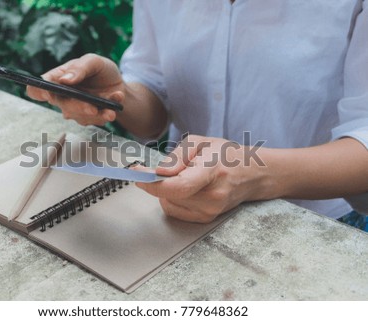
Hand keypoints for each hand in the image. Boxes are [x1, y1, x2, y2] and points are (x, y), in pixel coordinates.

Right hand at [26, 53, 124, 125]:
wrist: (118, 84)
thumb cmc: (100, 70)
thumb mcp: (93, 61)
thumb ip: (80, 68)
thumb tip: (64, 80)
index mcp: (56, 80)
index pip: (36, 90)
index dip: (39, 93)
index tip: (50, 94)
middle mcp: (62, 97)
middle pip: (62, 106)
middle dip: (78, 107)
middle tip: (92, 108)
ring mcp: (76, 110)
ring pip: (81, 117)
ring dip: (99, 112)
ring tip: (112, 104)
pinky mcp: (90, 119)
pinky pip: (97, 120)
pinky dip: (109, 111)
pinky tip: (118, 98)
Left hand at [136, 135, 269, 222]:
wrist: (252, 174)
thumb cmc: (226, 155)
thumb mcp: (201, 142)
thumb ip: (177, 156)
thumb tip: (159, 173)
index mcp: (212, 171)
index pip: (178, 186)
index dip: (153, 183)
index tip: (136, 174)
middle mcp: (212, 196)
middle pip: (168, 195)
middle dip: (156, 181)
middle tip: (160, 169)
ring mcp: (210, 211)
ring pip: (167, 202)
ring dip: (165, 190)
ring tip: (182, 177)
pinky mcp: (205, 219)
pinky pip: (174, 210)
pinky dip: (172, 198)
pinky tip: (184, 187)